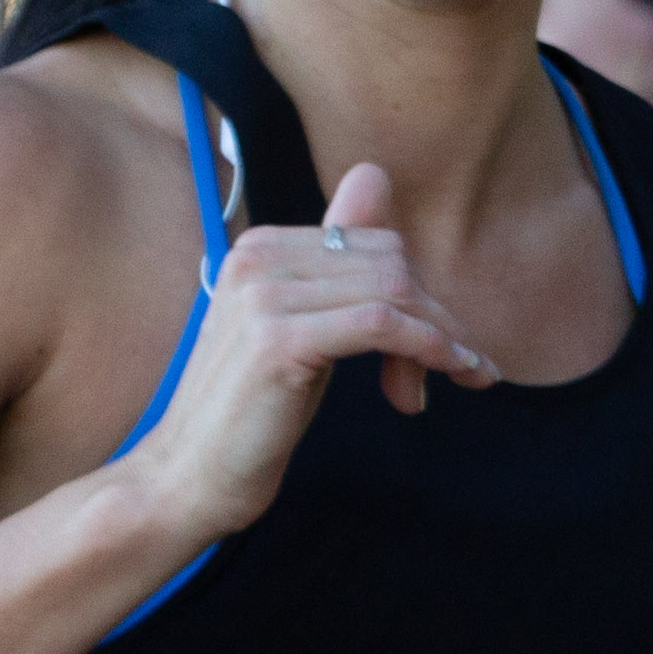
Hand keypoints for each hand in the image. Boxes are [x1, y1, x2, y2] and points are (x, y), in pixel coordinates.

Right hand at [121, 161, 496, 553]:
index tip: (435, 343)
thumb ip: (337, 263)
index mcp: (257, 248)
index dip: (415, 290)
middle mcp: (255, 259)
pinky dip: (431, 348)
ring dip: (443, 336)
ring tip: (464, 374)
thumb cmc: (249, 413)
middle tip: (453, 368)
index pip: (373, 240)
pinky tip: (453, 372)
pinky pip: (385, 325)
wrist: (188, 477)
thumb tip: (373, 176)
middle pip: (390, 260)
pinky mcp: (279, 340)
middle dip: (433, 314)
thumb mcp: (301, 326)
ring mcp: (263, 297)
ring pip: (394, 290)